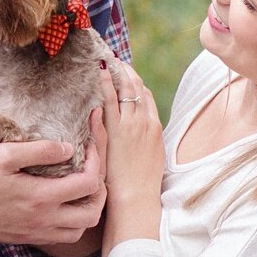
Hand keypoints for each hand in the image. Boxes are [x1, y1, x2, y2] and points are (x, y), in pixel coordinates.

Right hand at [0, 105, 108, 246]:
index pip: (89, 182)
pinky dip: (73, 222)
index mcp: (42, 197)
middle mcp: (46, 219)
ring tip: (83, 187)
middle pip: (93, 212)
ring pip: (81, 229)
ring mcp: (38, 232)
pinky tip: (65, 204)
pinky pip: (64, 236)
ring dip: (88, 208)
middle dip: (101, 189)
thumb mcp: (3, 155)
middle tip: (93, 169)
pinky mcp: (29, 237)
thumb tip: (68, 149)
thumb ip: (38, 150)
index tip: (90, 144)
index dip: (97, 160)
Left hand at [99, 63, 163, 251]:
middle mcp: (146, 121)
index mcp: (156, 127)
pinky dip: (107, 82)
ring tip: (108, 60)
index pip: (147, 97)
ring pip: (126, 88)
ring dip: (118, 72)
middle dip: (128, 72)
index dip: (136, 84)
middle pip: (138, 87)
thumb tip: (139, 135)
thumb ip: (146, 142)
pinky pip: (111, 98)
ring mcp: (132, 123)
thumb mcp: (151, 158)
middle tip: (116, 61)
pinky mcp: (117, 127)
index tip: (128, 76)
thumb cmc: (142, 184)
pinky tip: (100, 71)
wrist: (137, 195)